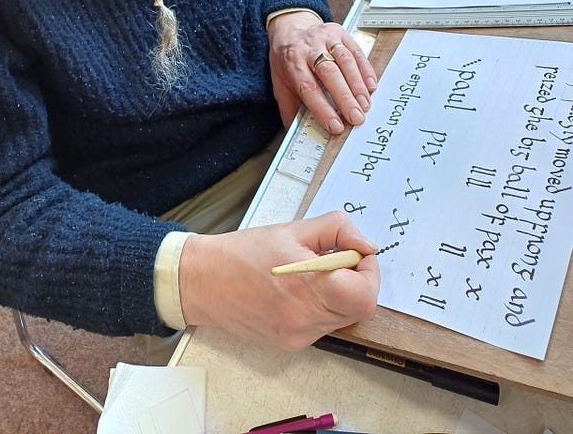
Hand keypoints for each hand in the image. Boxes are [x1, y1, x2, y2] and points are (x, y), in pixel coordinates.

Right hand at [178, 212, 379, 349]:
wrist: (203, 282)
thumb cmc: (243, 252)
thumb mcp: (293, 228)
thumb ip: (336, 230)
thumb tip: (365, 245)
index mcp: (306, 289)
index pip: (364, 295)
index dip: (369, 271)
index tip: (356, 252)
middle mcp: (305, 321)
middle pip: (359, 308)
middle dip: (357, 279)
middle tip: (336, 256)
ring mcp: (298, 337)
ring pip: (343, 317)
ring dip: (341, 292)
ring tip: (313, 271)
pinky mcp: (291, 344)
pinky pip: (323, 324)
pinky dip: (322, 304)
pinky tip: (299, 288)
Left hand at [267, 12, 377, 133]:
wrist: (289, 27)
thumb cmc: (286, 58)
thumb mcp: (279, 82)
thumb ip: (288, 108)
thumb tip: (295, 134)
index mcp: (292, 62)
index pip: (308, 88)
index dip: (323, 109)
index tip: (336, 126)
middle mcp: (309, 48)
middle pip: (330, 73)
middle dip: (345, 98)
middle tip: (357, 118)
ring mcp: (325, 38)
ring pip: (345, 61)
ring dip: (358, 85)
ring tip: (365, 105)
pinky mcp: (340, 32)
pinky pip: (356, 51)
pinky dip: (365, 70)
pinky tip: (371, 86)